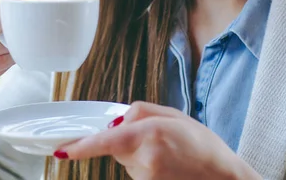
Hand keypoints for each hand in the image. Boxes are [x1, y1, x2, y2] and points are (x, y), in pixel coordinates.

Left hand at [55, 102, 261, 179]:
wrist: (223, 177)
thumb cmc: (203, 145)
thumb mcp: (174, 115)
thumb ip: (140, 112)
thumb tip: (116, 122)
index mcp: (150, 135)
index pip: (106, 141)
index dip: (81, 147)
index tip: (62, 150)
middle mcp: (145, 159)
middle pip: (115, 146)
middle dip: (125, 138)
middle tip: (155, 136)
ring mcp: (146, 178)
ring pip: (125, 160)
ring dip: (137, 153)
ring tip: (167, 152)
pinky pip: (135, 172)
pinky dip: (145, 165)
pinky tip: (167, 164)